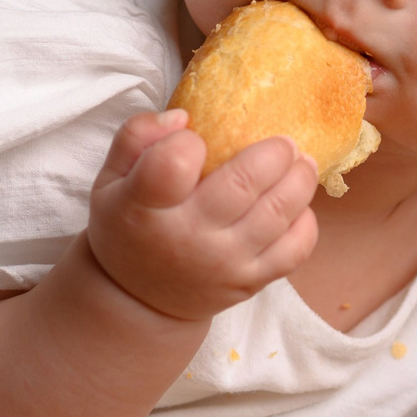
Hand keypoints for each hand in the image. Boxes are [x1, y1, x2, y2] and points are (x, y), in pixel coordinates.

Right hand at [84, 109, 318, 322]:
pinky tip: (299, 206)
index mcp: (145, 208)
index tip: (197, 140)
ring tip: (302, 162)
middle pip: (243, 184)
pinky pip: (294, 251)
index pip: (173, 164)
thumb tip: (183, 117)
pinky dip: (306, 222)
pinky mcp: (249, 282)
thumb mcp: (110, 179)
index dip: (189, 142)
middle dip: (274, 153)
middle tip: (283, 142)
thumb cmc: (129, 225)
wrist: (139, 298)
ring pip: (277, 213)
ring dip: (301, 179)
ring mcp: (223, 263)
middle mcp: (187, 237)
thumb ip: (137, 136)